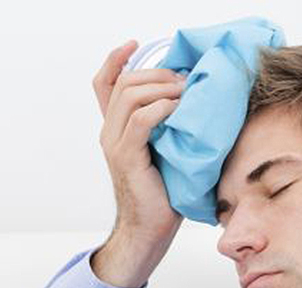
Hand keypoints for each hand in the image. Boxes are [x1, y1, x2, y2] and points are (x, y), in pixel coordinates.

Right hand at [92, 40, 185, 244]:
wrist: (150, 230)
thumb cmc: (164, 195)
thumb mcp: (167, 153)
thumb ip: (169, 127)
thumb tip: (197, 101)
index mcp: (116, 129)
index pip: (104, 84)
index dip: (115, 60)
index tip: (135, 44)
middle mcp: (109, 132)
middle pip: (123, 82)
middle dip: (156, 73)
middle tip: (185, 80)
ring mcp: (115, 144)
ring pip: (130, 95)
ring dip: (162, 87)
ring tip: (186, 93)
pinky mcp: (126, 157)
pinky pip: (140, 120)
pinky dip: (161, 109)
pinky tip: (179, 110)